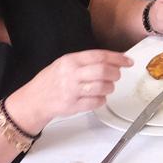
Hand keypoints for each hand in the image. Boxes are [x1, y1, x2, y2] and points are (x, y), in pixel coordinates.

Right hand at [6, 48, 132, 132]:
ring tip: (105, 87)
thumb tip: (114, 60)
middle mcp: (71, 74)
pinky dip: (102, 100)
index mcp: (70, 60)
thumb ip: (87, 62)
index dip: (117, 58)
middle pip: (103, 71)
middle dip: (115, 74)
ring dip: (109, 88)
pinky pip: (97, 102)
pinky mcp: (73, 106)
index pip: (99, 56)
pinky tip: (98, 97)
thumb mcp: (65, 64)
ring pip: (102, 87)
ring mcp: (71, 91)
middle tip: (117, 76)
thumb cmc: (52, 81)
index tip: (128, 61)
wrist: (34, 100)